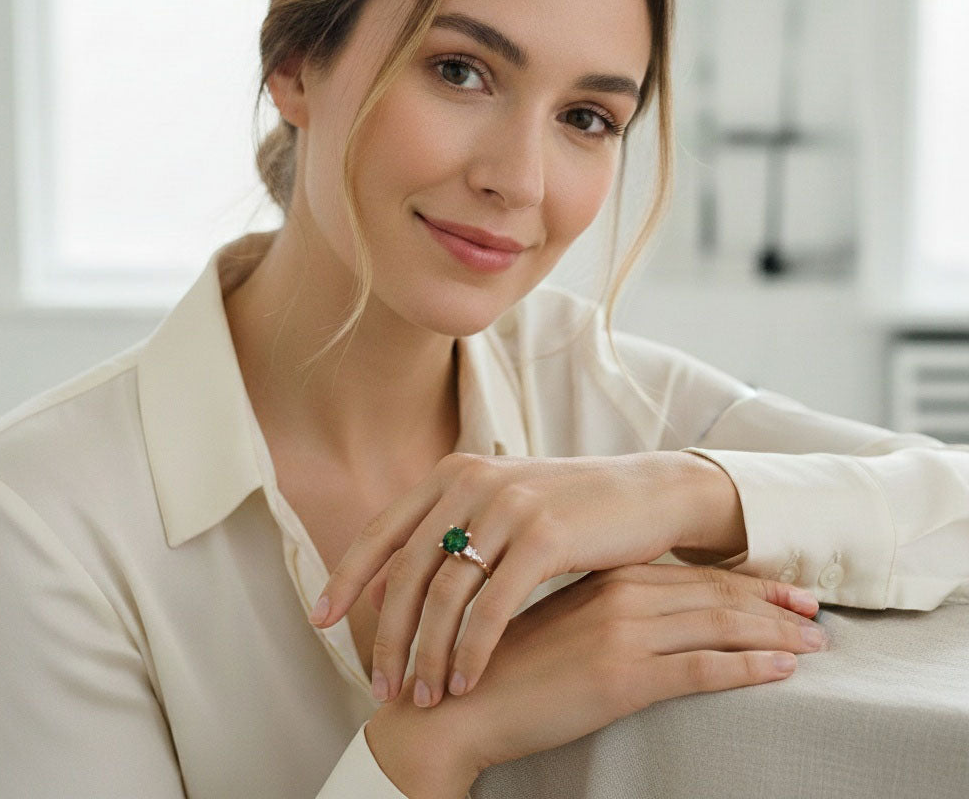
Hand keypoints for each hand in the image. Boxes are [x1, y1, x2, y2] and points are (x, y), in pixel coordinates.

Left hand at [308, 450, 810, 707]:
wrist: (646, 493)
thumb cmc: (569, 511)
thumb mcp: (500, 511)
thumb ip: (444, 541)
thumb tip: (385, 593)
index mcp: (453, 474)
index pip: (382, 530)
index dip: (346, 577)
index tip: (320, 622)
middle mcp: (472, 482)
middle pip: (408, 571)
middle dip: (389, 636)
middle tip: (381, 687)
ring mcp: (507, 505)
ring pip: (445, 594)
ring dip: (429, 653)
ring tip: (425, 697)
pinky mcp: (544, 535)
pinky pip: (491, 607)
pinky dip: (472, 651)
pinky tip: (466, 683)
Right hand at [407, 562, 827, 776]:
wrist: (460, 701)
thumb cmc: (503, 663)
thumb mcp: (557, 621)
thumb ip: (597, 606)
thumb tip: (637, 607)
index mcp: (603, 576)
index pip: (690, 575)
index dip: (742, 580)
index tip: (781, 586)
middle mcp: (618, 595)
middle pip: (713, 594)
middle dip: (771, 601)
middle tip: (816, 607)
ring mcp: (622, 633)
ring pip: (718, 624)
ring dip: (774, 631)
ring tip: (815, 641)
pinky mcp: (622, 676)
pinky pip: (703, 668)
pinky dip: (748, 667)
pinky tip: (781, 671)